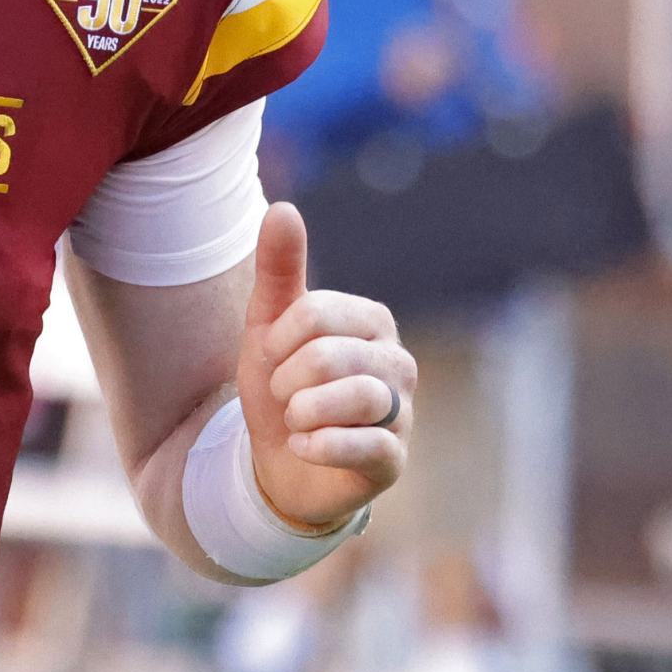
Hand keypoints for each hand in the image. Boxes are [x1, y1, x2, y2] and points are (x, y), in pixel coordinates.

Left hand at [237, 202, 412, 527]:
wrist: (278, 463)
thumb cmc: (281, 386)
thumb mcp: (269, 326)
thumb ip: (279, 269)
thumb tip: (284, 207)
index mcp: (372, 321)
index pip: (316, 313)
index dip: (278, 341)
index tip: (273, 360)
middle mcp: (397, 362)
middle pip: (329, 356)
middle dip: (286, 381)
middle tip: (284, 397)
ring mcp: (402, 412)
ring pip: (356, 398)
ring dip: (302, 413)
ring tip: (293, 421)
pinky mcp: (393, 460)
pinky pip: (366, 446)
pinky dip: (320, 446)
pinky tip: (300, 446)